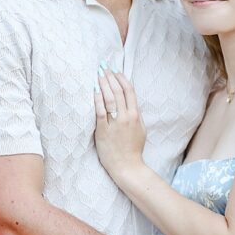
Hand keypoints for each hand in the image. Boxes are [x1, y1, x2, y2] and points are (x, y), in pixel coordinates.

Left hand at [93, 67, 146, 181]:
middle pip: (118, 91)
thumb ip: (135, 114)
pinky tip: (94, 90)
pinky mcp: (103, 130)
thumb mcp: (141, 129)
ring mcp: (115, 124)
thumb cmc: (133, 149)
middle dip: (110, 77)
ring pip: (109, 98)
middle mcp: (126, 117)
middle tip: (103, 67)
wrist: (127, 167)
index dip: (122, 78)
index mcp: (136, 115)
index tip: (115, 70)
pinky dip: (97, 99)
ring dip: (103, 84)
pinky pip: (99, 111)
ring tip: (98, 74)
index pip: (129, 91)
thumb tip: (129, 101)